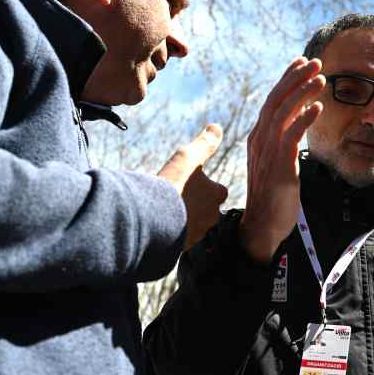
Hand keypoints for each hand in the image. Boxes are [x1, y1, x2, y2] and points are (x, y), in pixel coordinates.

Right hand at [158, 124, 228, 249]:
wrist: (154, 220)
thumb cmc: (173, 185)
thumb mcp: (188, 157)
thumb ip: (204, 144)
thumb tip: (217, 128)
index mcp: (217, 195)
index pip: (219, 190)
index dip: (207, 185)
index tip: (192, 181)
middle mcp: (211, 217)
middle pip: (206, 208)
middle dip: (194, 203)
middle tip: (177, 194)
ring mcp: (197, 234)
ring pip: (193, 223)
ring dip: (183, 217)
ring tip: (165, 208)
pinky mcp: (182, 247)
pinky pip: (180, 238)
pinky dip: (172, 231)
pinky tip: (159, 222)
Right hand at [239, 58, 325, 262]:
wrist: (262, 225)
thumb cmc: (273, 195)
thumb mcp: (276, 162)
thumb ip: (282, 140)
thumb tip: (296, 118)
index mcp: (259, 137)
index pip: (272, 100)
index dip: (287, 79)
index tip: (302, 63)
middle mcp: (260, 139)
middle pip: (276, 99)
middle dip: (296, 78)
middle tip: (314, 61)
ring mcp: (268, 151)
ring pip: (283, 112)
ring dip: (303, 93)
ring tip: (321, 78)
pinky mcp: (280, 165)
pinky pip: (291, 135)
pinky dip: (304, 118)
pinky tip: (318, 107)